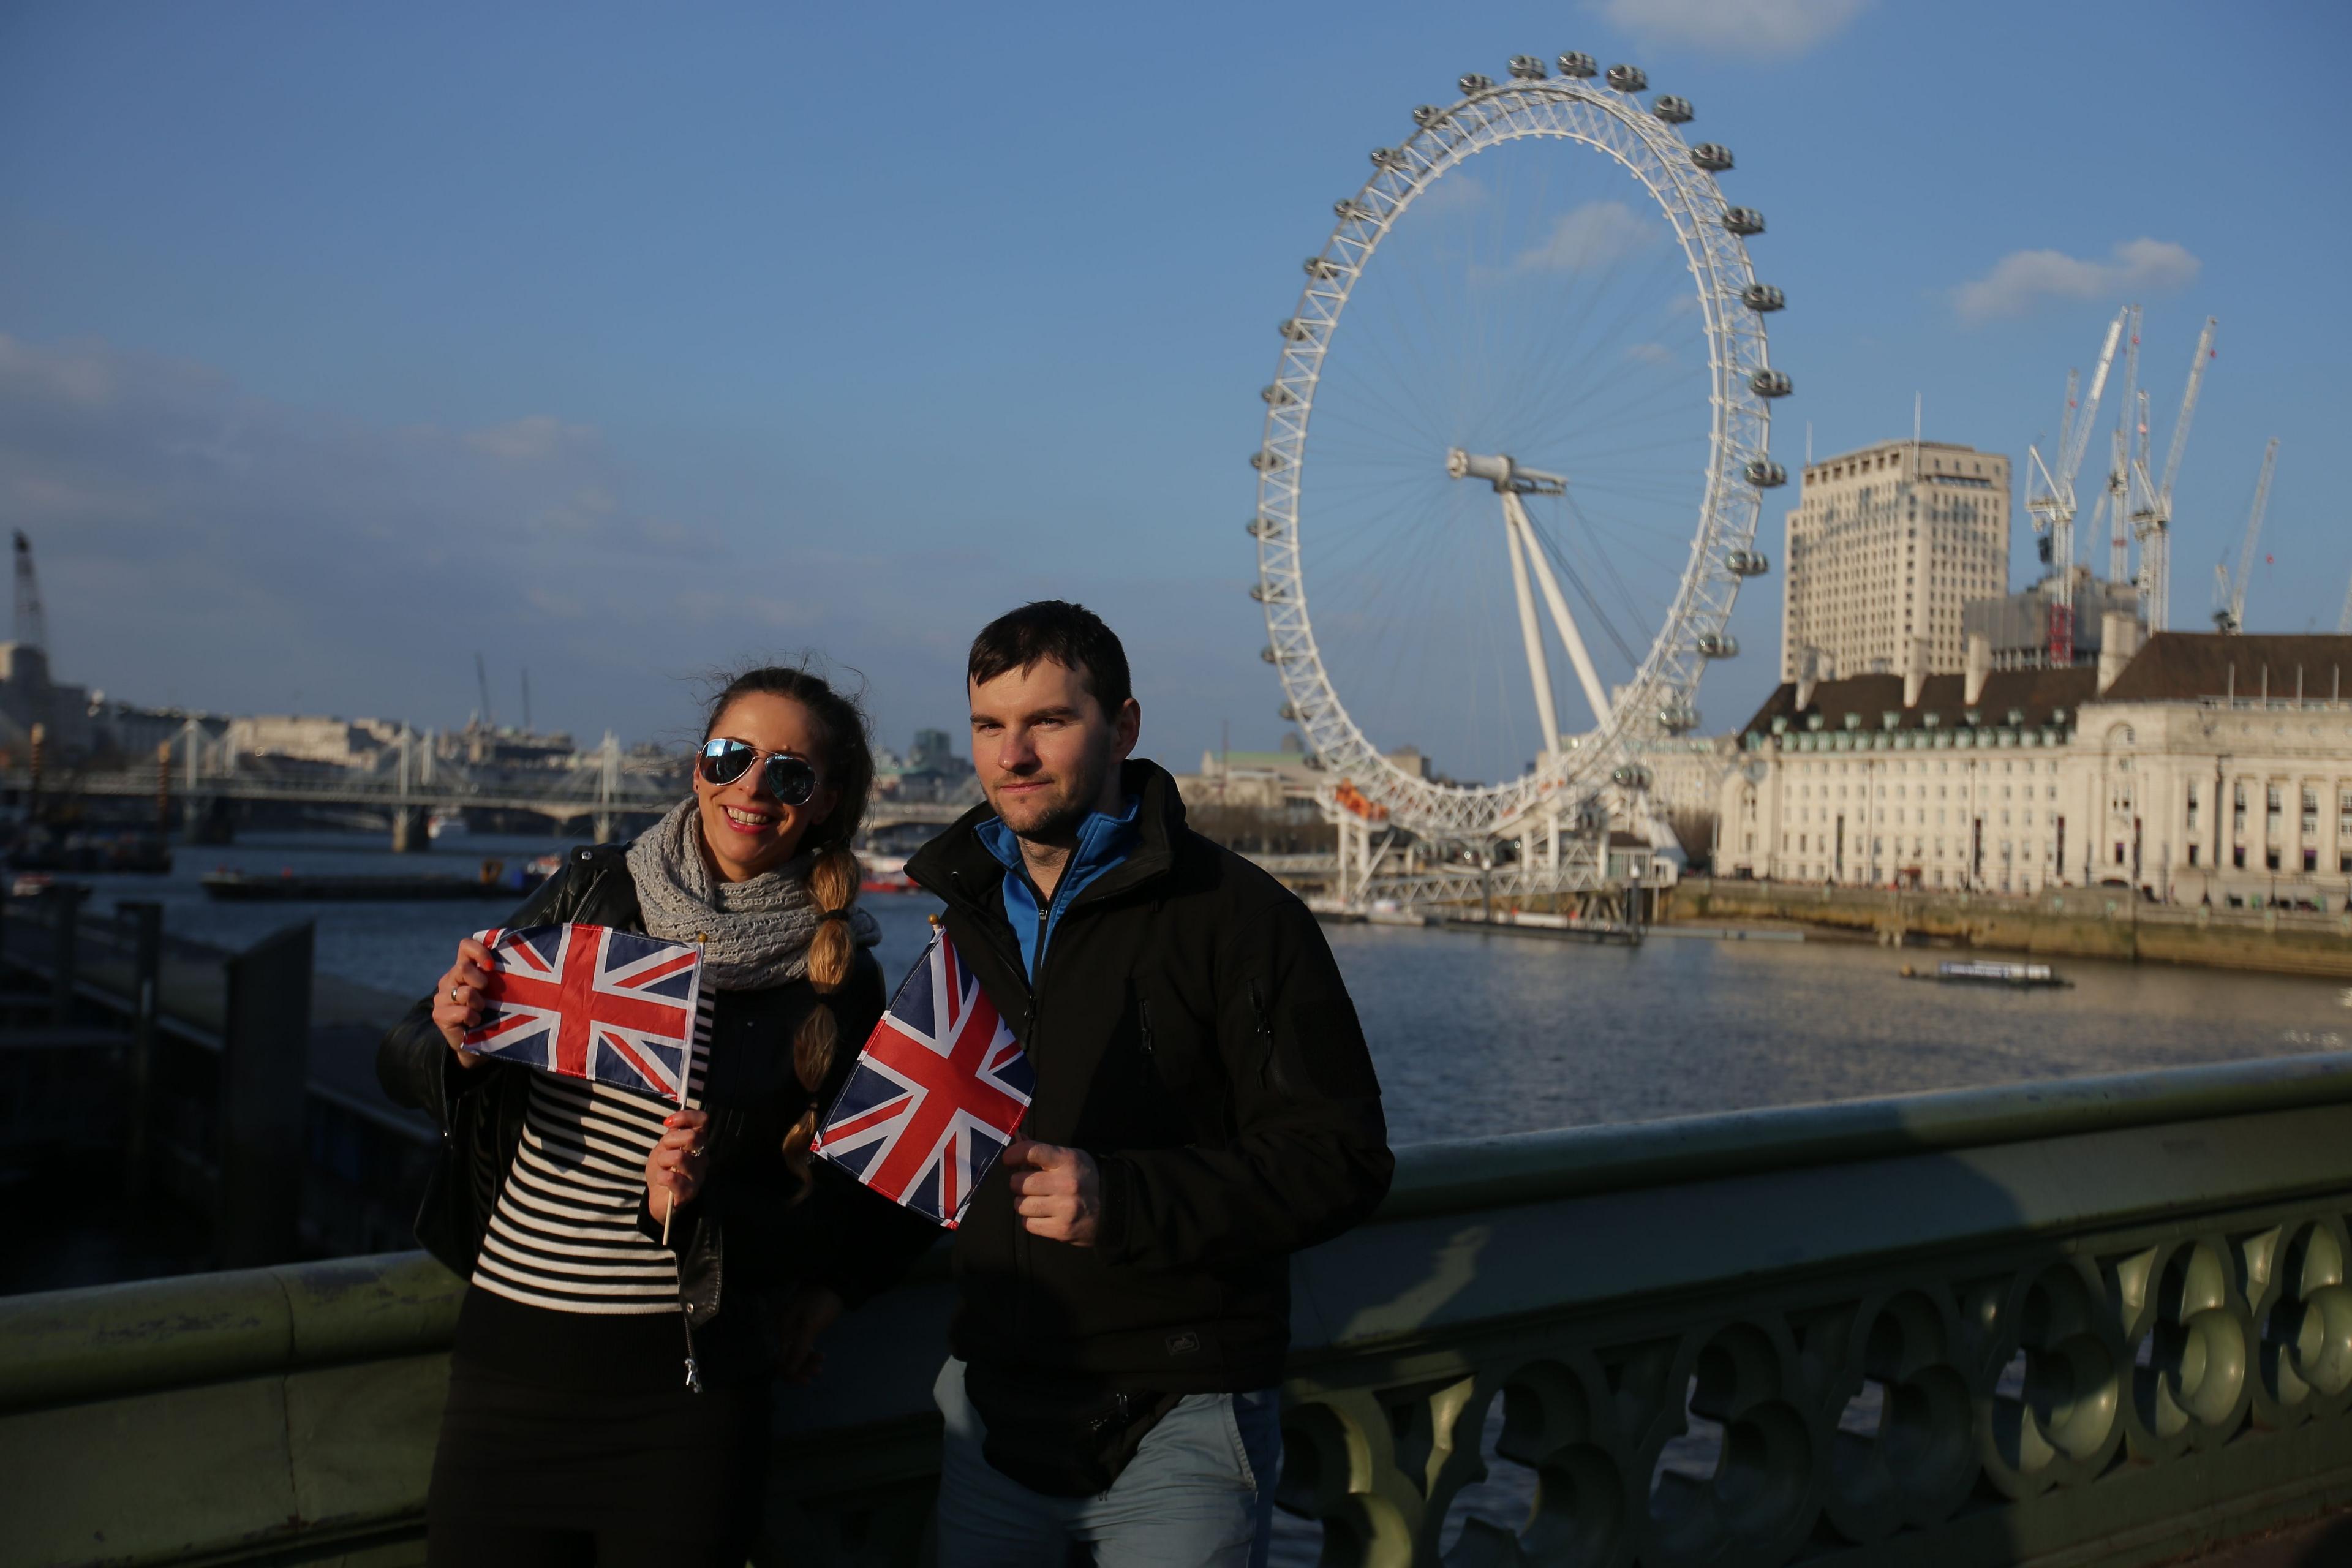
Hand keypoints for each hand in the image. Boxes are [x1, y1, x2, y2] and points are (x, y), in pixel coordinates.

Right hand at [431, 937, 497, 1064]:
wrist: (478, 1043)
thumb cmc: (491, 1012)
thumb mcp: (496, 990)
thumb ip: (498, 974)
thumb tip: (519, 958)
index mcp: (463, 968)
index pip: (465, 946)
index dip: (479, 951)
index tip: (491, 966)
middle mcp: (449, 979)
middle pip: (463, 968)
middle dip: (481, 982)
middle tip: (486, 994)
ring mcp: (441, 997)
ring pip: (464, 992)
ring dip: (479, 1003)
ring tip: (481, 1011)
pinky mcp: (439, 1014)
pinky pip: (463, 1011)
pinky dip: (474, 1018)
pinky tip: (474, 1022)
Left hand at [646, 1108, 710, 1221]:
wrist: (658, 1198)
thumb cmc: (663, 1169)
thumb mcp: (664, 1147)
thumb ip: (672, 1133)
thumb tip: (673, 1120)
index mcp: (699, 1143)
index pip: (702, 1120)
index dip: (685, 1116)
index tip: (668, 1123)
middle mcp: (702, 1158)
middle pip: (692, 1137)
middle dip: (670, 1140)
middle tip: (664, 1150)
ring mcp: (697, 1176)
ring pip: (679, 1157)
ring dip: (662, 1160)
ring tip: (662, 1168)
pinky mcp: (688, 1193)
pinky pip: (671, 1178)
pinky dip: (661, 1176)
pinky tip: (661, 1180)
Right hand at [774, 1283, 842, 1385]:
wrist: (834, 1284)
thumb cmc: (822, 1302)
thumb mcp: (810, 1324)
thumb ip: (799, 1348)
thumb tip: (788, 1371)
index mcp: (782, 1330)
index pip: (781, 1359)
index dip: (791, 1373)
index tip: (806, 1381)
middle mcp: (785, 1331)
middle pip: (788, 1358)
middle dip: (801, 1368)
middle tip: (817, 1373)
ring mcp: (794, 1331)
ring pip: (797, 1354)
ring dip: (807, 1363)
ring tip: (820, 1368)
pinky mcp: (805, 1329)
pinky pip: (803, 1348)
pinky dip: (810, 1355)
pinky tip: (820, 1357)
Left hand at [1003, 1138, 1100, 1246]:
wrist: (1113, 1210)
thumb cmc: (1085, 1179)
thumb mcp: (1070, 1158)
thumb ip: (1042, 1151)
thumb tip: (1016, 1138)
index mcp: (1068, 1161)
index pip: (1031, 1152)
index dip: (1013, 1154)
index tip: (1009, 1159)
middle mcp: (1067, 1184)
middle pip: (1019, 1182)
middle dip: (1018, 1183)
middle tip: (1028, 1185)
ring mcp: (1065, 1208)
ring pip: (1020, 1205)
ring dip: (1023, 1203)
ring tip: (1036, 1201)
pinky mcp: (1061, 1229)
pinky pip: (1028, 1224)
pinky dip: (1031, 1220)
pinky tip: (1042, 1215)